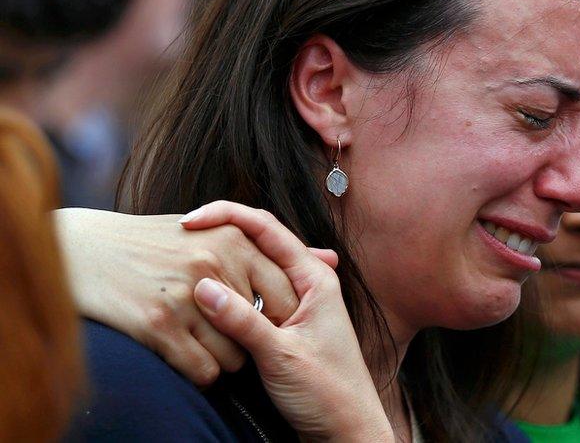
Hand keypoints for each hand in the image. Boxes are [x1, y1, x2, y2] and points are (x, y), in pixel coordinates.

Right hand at [55, 207, 301, 385]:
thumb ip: (274, 252)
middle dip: (257, 338)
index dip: (284, 312)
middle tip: (228, 330)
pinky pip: (204, 371)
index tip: (275, 323)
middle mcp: (215, 262)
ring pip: (237, 356)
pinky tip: (185, 355)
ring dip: (226, 360)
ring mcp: (187, 295)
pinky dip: (202, 374)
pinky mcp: (158, 325)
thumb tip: (332, 256)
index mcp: (235, 238)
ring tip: (198, 339)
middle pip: (267, 324)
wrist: (82, 252)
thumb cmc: (157, 244)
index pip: (288, 286)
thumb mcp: (219, 237)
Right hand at [187, 202, 392, 441]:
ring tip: (178, 288)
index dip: (228, 216)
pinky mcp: (275, 334)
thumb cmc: (327, 394)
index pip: (267, 228)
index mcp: (313, 278)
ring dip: (214, 283)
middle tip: (174, 255)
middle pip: (251, 249)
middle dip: (214, 250)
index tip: (188, 221)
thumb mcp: (282, 356)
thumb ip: (243, 320)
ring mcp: (288, 309)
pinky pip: (242, 311)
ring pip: (242, 281)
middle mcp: (304, 285)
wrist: (347, 434)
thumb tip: (202, 288)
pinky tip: (194, 320)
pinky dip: (220, 313)